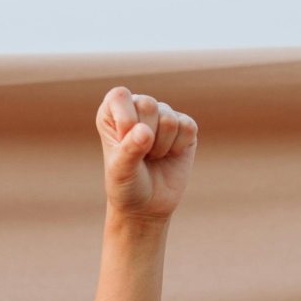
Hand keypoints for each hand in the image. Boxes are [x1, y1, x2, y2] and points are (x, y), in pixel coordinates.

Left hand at [96, 86, 198, 223]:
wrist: (147, 204)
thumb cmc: (126, 184)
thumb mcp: (121, 170)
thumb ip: (129, 150)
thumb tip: (145, 131)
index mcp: (112, 111)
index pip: (120, 96)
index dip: (125, 120)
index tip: (122, 143)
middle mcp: (137, 107)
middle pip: (148, 104)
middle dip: (145, 137)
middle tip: (140, 155)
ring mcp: (163, 115)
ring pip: (168, 118)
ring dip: (161, 146)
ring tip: (153, 157)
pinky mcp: (185, 126)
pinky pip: (188, 127)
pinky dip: (179, 147)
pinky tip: (170, 155)